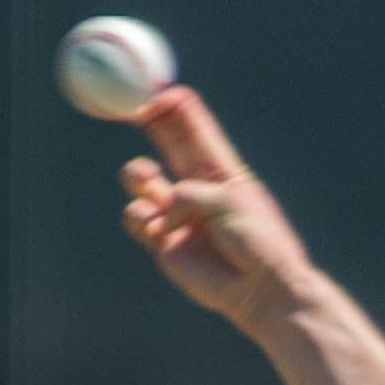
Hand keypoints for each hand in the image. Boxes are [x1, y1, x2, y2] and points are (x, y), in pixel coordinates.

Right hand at [120, 86, 316, 329]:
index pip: (192, 125)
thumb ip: (189, 192)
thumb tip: (157, 204)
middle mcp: (197, 185)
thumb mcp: (229, 202)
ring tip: (147, 177)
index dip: (171, 105)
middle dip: (144, 118)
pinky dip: (141, 218)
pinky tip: (158, 229)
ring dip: (137, 172)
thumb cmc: (257, 242)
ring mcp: (177, 212)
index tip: (153, 93)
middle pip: (165, 140)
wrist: (261, 291)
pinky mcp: (163, 241)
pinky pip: (137, 218)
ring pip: (141, 178)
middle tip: (124, 103)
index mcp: (220, 167)